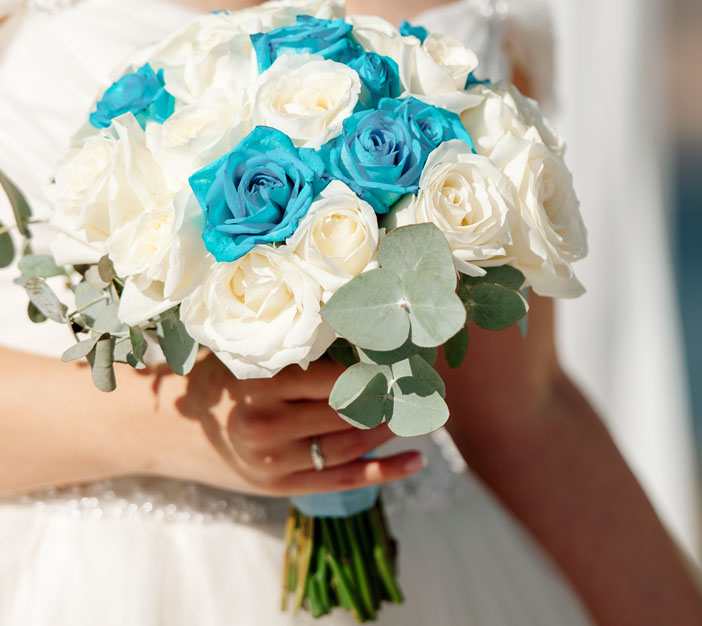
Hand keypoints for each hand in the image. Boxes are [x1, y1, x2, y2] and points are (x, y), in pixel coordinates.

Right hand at [151, 351, 422, 496]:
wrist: (166, 431)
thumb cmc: (216, 380)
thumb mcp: (247, 355)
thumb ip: (294, 348)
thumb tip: (362, 328)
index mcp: (260, 386)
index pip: (337, 378)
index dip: (378, 369)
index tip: (405, 356)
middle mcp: (267, 427)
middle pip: (348, 412)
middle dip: (390, 396)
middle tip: (421, 380)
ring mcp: (274, 463)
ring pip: (350, 444)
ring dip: (389, 428)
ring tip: (415, 408)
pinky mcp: (282, 487)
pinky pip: (344, 480)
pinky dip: (385, 471)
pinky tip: (416, 459)